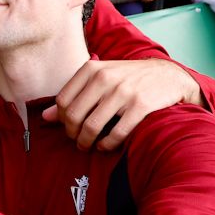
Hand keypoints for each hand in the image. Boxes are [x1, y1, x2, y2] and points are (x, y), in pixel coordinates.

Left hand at [42, 57, 201, 150]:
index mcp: (92, 69)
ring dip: (87, 142)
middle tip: (78, 141)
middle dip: (72, 134)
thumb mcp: (100, 78)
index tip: (69, 127)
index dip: (62, 119)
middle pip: (74, 115)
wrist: (169, 76)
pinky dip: (107, 145)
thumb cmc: (129, 79)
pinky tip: (106, 146)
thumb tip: (46, 116)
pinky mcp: (140, 106)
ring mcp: (123, 92)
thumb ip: (74, 94)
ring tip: (89, 146)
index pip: (63, 100)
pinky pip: (116, 133)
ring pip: (92, 126)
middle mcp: (106, 78)